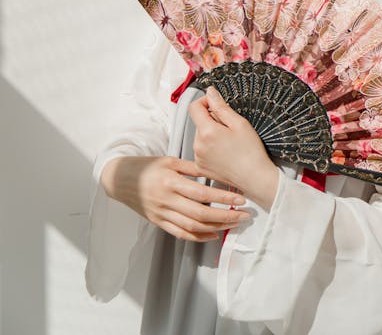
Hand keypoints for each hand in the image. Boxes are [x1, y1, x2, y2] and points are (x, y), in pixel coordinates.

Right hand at [100, 155, 249, 241]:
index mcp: (171, 182)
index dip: (223, 198)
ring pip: (192, 227)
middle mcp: (166, 201)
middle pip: (201, 214)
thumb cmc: (147, 167)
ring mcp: (162, 214)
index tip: (241, 199)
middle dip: (226, 216)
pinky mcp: (158, 222)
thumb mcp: (170, 161)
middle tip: (244, 215)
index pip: (202, 194)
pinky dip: (198, 237)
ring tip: (234, 224)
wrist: (120, 179)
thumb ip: (193, 168)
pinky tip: (213, 235)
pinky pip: (180, 233)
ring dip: (216, 227)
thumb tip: (217, 170)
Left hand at [188, 87, 280, 209]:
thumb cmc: (251, 152)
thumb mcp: (239, 123)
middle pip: (199, 122)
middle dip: (212, 120)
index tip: (216, 104)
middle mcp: (197, 145)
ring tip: (230, 142)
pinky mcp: (201, 167)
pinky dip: (211, 147)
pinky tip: (226, 152)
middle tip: (231, 128)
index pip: (194, 107)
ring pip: (201, 136)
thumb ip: (221, 106)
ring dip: (212, 134)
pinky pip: (202, 150)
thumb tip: (210, 92)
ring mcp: (198, 158)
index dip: (205, 101)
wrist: (254, 178)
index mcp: (206, 132)